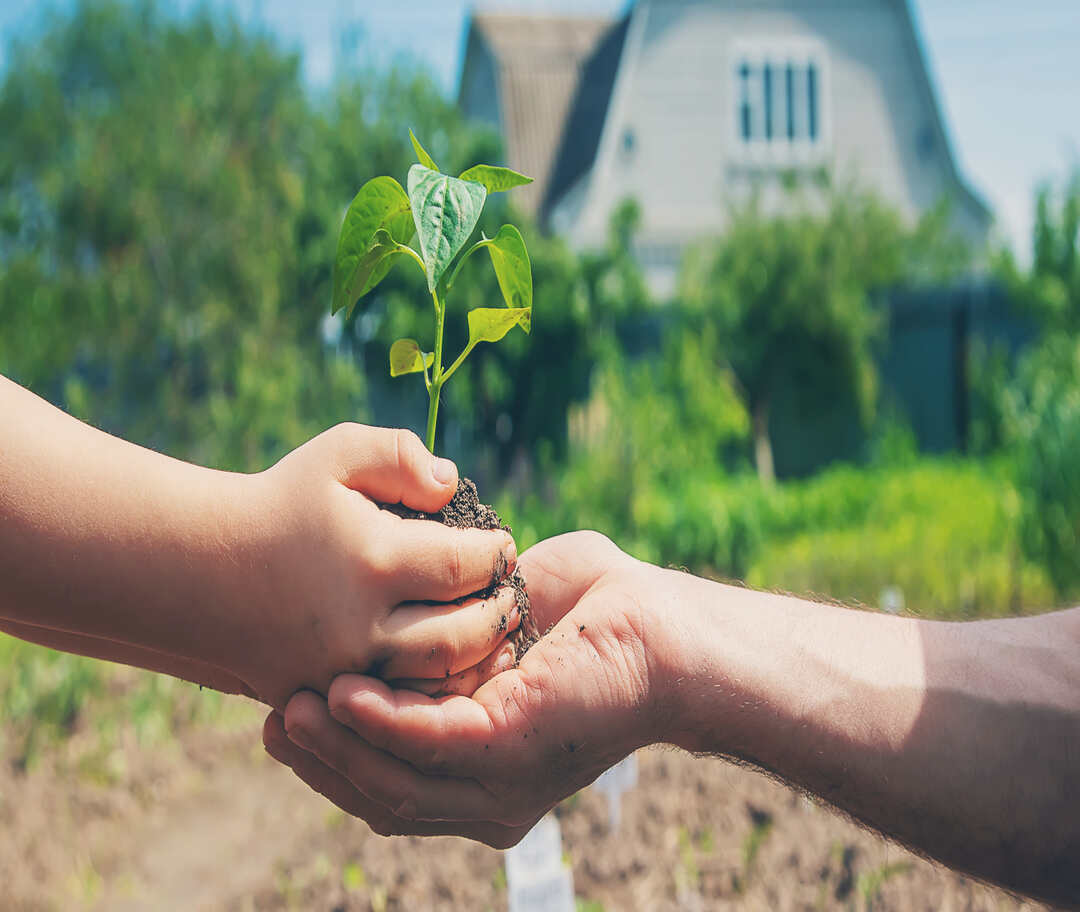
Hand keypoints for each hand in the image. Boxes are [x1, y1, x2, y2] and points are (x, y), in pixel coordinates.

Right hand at [225, 424, 520, 710]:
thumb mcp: (337, 454)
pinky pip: (394, 706)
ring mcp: (342, 669)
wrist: (196, 567)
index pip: (467, 565)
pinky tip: (446, 667)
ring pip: (435, 680)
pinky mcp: (323, 696)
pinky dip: (430, 691)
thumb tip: (452, 483)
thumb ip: (401, 455)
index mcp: (375, 559)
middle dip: (497, 613)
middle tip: (509, 596)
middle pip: (464, 633)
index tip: (502, 546)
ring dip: (475, 657)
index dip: (494, 555)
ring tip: (491, 633)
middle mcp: (363, 624)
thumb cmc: (277, 500)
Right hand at [263, 532, 673, 845]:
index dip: (335, 750)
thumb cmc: (597, 611)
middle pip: (379, 793)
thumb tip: (408, 604)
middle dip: (319, 760)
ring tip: (288, 706)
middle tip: (271, 713)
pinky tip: (342, 693)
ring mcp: (500, 780)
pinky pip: (427, 743)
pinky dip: (378, 724)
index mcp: (482, 763)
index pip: (391, 775)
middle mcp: (487, 789)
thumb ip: (453, 625)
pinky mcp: (512, 749)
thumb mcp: (504, 618)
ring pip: (392, 780)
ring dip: (333, 747)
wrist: (667, 623)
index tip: (290, 705)